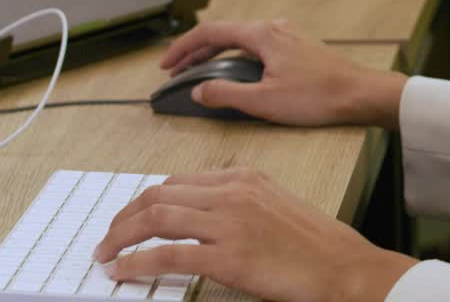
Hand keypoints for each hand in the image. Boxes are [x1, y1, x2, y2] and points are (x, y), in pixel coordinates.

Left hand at [94, 169, 416, 301]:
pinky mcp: (228, 257)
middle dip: (124, 217)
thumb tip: (202, 218)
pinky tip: (122, 271)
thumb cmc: (317, 245)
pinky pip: (168, 255)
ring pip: (156, 218)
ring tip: (105, 254)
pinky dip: (137, 262)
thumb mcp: (276, 206)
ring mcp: (230, 223)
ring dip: (121, 237)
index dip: (145, 201)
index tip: (130, 219)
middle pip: (159, 194)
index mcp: (244, 178)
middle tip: (108, 237)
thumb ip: (240, 203)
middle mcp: (233, 192)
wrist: (344, 267)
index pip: (178, 182)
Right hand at [160, 19, 406, 128]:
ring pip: (242, 40)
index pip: (210, 33)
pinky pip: (258, 46)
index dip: (183, 48)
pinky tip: (236, 73)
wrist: (360, 94)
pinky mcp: (299, 47)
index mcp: (263, 35)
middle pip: (225, 34)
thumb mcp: (264, 101)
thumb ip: (225, 95)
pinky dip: (238, 57)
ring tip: (200, 73)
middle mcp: (274, 28)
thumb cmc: (318, 97)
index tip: (166, 65)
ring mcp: (288, 35)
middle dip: (196, 52)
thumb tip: (199, 91)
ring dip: (217, 55)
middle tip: (176, 70)